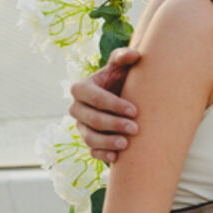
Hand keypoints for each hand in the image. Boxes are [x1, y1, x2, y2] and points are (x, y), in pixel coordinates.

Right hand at [69, 47, 141, 162]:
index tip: (134, 110)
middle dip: (113, 124)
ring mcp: (81, 126)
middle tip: (135, 128)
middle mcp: (77, 108)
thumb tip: (135, 55)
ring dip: (107, 142)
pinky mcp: (88, 140)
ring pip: (89, 137)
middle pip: (92, 119)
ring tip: (127, 144)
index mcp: (81, 88)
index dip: (113, 105)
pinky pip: (91, 150)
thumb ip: (124, 57)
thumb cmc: (120, 78)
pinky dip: (102, 154)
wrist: (123, 95)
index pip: (94, 97)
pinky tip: (117, 157)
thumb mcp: (120, 66)